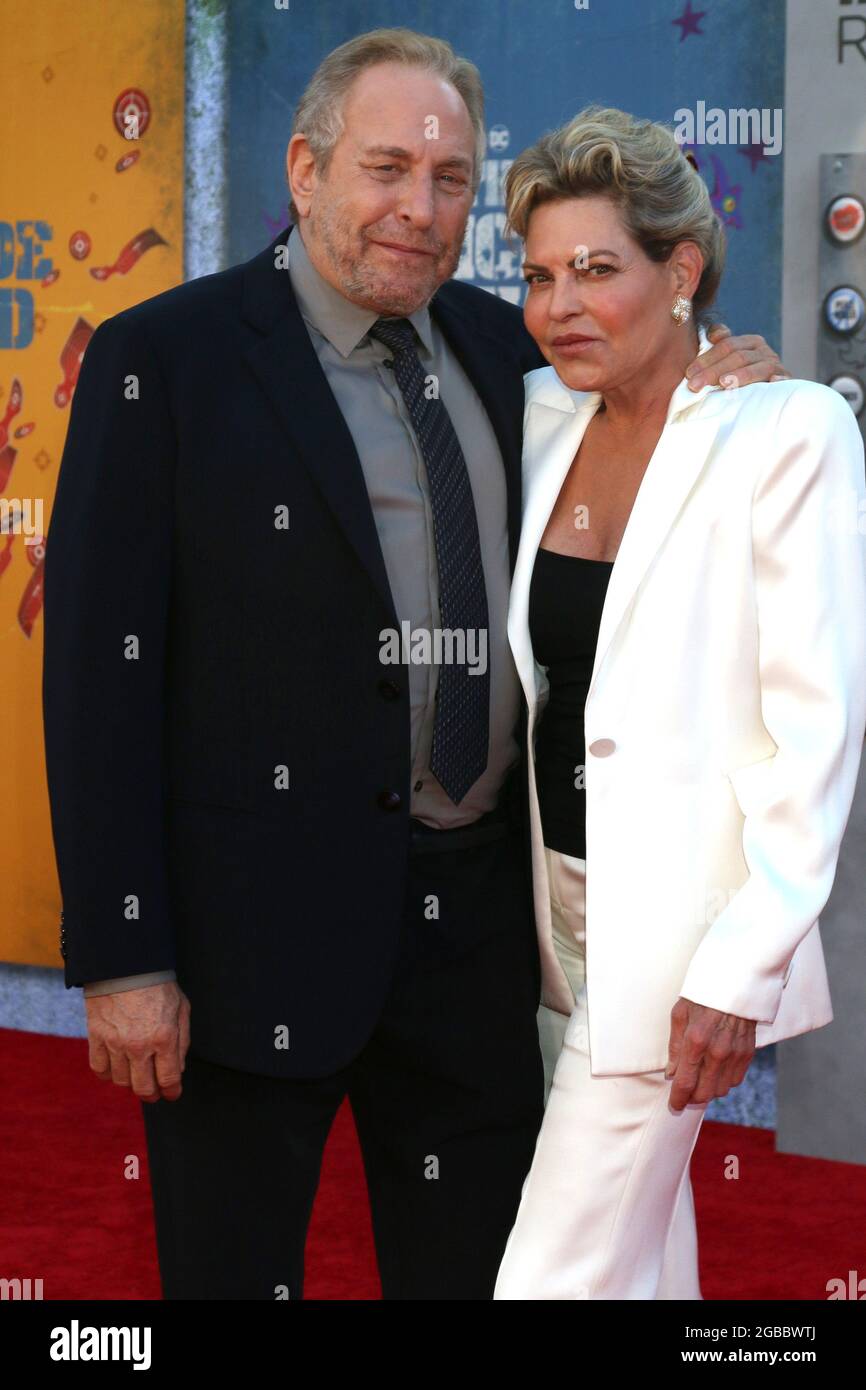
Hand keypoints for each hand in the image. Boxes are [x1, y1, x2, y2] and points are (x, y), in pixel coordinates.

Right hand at [85, 981, 190, 1102]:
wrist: (126, 964)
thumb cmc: (158, 985)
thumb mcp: (181, 1009)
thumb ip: (182, 1042)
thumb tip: (178, 1070)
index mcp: (164, 1038)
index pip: (169, 1080)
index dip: (172, 1092)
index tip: (172, 1093)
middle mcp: (138, 1045)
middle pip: (143, 1088)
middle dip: (152, 1094)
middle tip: (155, 1091)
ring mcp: (115, 1043)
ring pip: (121, 1081)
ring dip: (130, 1082)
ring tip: (136, 1074)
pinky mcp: (96, 1037)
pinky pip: (99, 1070)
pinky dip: (107, 1074)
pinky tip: (116, 1067)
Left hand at [665, 996, 755, 1112]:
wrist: (736, 981)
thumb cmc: (703, 995)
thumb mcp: (680, 1014)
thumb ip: (676, 1047)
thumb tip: (672, 1074)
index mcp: (696, 1041)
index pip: (686, 1083)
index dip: (678, 1099)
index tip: (674, 1105)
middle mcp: (718, 1051)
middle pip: (705, 1093)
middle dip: (692, 1097)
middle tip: (685, 1092)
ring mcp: (735, 1053)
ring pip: (721, 1090)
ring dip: (709, 1089)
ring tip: (700, 1078)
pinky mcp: (748, 1053)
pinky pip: (736, 1080)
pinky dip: (724, 1080)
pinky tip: (716, 1069)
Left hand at [685, 323, 789, 390]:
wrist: (769, 397)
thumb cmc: (739, 380)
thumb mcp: (727, 363)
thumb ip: (718, 347)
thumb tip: (713, 334)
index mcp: (749, 342)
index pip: (726, 345)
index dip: (706, 358)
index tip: (689, 373)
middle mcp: (763, 351)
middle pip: (738, 356)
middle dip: (714, 371)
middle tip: (695, 385)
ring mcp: (775, 366)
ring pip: (757, 367)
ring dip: (740, 376)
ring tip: (724, 384)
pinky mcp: (786, 382)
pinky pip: (782, 379)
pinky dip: (778, 380)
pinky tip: (771, 383)